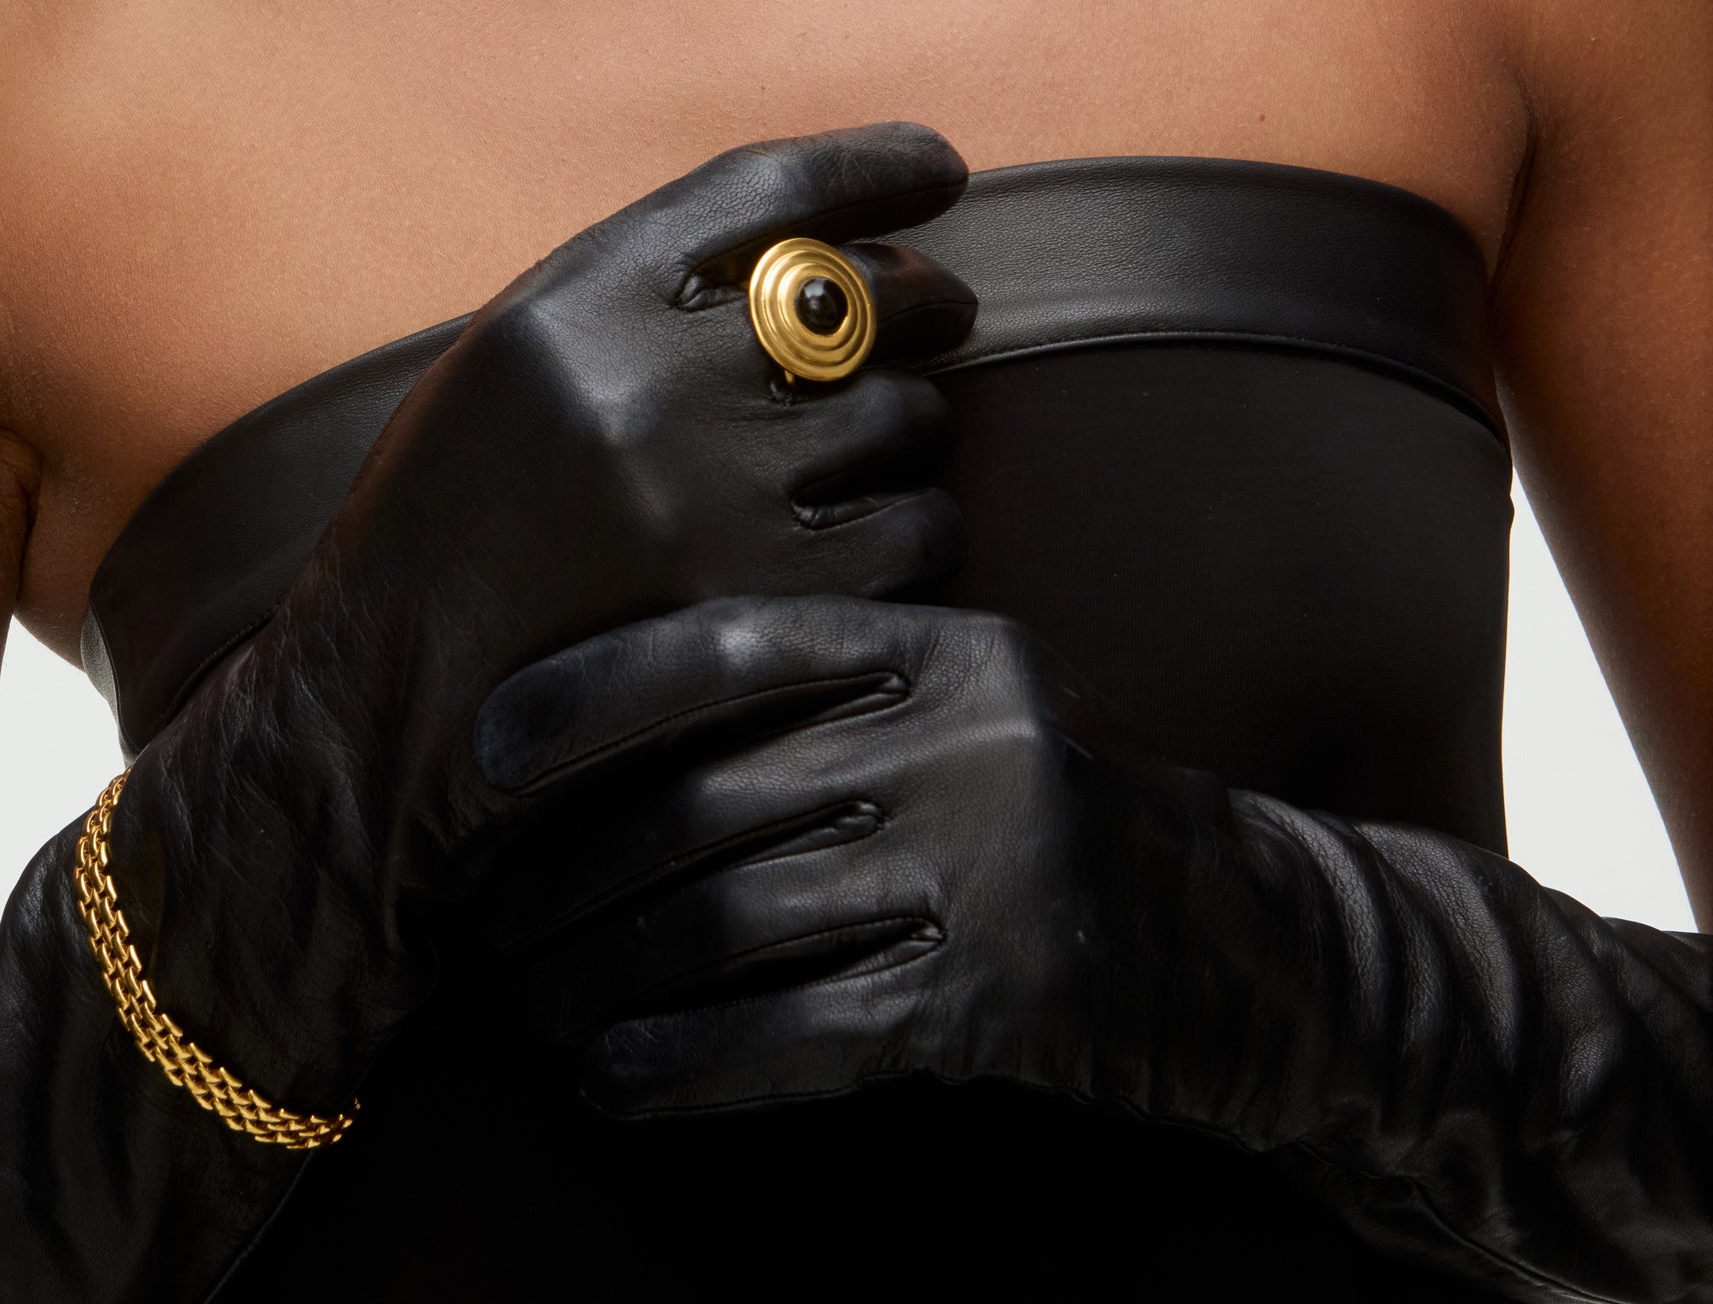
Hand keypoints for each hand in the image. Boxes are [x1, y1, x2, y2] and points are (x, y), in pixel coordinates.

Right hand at [112, 126, 976, 1107]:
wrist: (385, 717)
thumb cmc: (456, 527)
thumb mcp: (515, 366)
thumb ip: (646, 298)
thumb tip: (846, 256)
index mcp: (573, 304)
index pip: (768, 189)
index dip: (874, 165)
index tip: (935, 167)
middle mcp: (647, 387)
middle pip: (869, 296)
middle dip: (927, 298)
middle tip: (936, 312)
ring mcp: (713, 505)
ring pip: (911, 419)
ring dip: (906, 430)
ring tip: (853, 460)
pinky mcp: (770, 615)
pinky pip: (919, 537)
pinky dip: (909, 534)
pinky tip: (854, 552)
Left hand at [479, 594, 1712, 1301]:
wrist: (1243, 940)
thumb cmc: (1036, 810)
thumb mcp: (951, 714)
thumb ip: (817, 703)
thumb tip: (607, 739)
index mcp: (936, 641)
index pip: (732, 645)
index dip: (595, 693)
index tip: (484, 746)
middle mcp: (963, 733)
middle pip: (712, 803)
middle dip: (570, 880)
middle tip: (479, 927)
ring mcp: (991, 864)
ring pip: (740, 923)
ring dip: (609, 980)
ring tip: (528, 1011)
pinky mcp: (1002, 997)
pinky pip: (805, 1032)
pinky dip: (693, 1063)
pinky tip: (616, 1080)